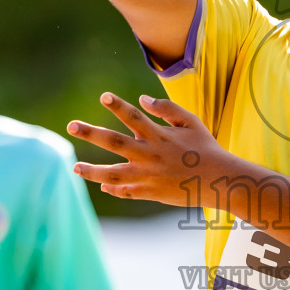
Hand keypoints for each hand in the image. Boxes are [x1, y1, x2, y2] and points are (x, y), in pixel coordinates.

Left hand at [67, 93, 227, 205]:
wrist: (219, 181)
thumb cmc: (205, 148)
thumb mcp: (191, 122)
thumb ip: (167, 109)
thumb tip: (142, 99)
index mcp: (159, 135)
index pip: (134, 117)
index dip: (118, 106)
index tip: (104, 96)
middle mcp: (149, 154)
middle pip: (114, 142)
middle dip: (91, 133)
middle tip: (71, 125)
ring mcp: (148, 175)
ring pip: (113, 173)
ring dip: (92, 170)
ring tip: (75, 166)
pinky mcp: (150, 192)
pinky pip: (126, 191)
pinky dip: (113, 188)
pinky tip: (102, 184)